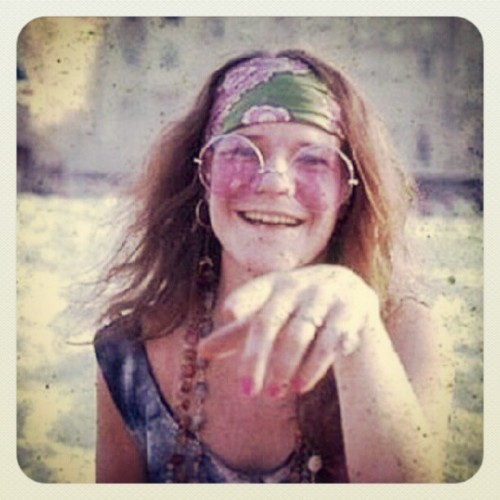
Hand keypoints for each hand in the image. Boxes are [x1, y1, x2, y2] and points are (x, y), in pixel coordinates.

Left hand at [197, 264, 382, 396]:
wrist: (349, 295)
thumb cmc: (297, 307)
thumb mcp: (269, 315)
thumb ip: (238, 332)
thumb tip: (200, 350)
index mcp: (275, 283)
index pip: (254, 290)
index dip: (242, 300)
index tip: (229, 313)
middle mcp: (298, 285)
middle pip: (270, 320)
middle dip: (255, 356)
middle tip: (246, 391)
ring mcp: (325, 296)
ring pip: (300, 333)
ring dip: (285, 365)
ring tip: (273, 393)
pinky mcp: (350, 311)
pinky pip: (330, 341)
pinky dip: (314, 365)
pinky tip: (301, 386)